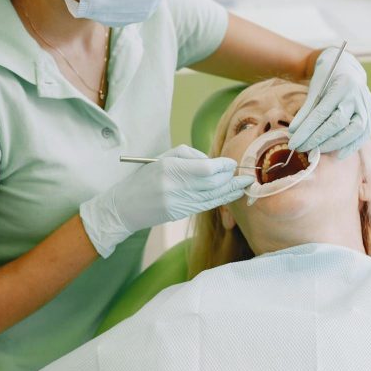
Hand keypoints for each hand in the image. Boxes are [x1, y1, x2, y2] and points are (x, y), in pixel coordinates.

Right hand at [80, 145, 254, 256]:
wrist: (125, 206)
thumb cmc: (145, 177)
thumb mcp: (163, 158)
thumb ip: (190, 156)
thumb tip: (213, 161)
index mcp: (171, 168)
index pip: (206, 168)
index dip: (223, 166)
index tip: (231, 163)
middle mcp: (175, 187)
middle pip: (212, 182)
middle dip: (230, 177)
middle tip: (242, 173)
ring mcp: (178, 203)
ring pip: (212, 196)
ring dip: (231, 190)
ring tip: (245, 184)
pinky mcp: (180, 214)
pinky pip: (206, 205)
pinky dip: (221, 199)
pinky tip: (232, 194)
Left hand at [287, 48, 370, 159]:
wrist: (347, 68)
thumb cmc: (328, 78)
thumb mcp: (315, 89)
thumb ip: (306, 111)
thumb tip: (294, 133)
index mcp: (341, 85)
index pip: (322, 112)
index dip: (307, 130)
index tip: (294, 142)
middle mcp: (357, 96)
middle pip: (338, 122)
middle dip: (318, 139)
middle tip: (302, 148)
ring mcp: (367, 105)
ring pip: (354, 130)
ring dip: (334, 144)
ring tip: (316, 151)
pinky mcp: (370, 114)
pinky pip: (363, 135)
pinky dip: (351, 146)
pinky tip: (337, 154)